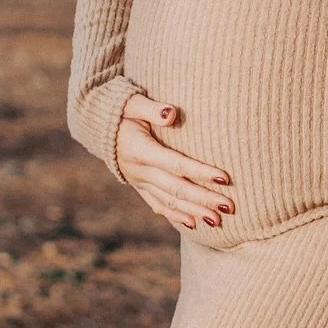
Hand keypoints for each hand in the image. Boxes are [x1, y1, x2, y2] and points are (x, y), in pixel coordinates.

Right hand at [114, 94, 234, 233]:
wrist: (98, 126)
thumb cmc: (121, 110)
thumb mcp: (133, 103)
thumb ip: (152, 109)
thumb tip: (171, 113)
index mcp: (140, 150)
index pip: (176, 164)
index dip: (200, 172)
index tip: (224, 178)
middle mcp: (140, 171)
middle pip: (176, 189)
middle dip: (203, 199)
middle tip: (229, 206)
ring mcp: (139, 181)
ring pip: (169, 201)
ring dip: (194, 212)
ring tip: (217, 220)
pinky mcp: (139, 186)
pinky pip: (158, 205)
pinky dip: (176, 216)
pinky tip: (194, 224)